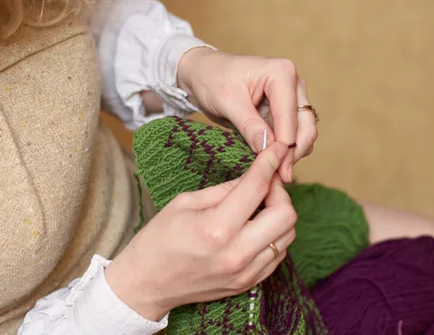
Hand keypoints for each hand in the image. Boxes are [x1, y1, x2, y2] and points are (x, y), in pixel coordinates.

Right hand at [105, 142, 296, 320]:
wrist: (146, 285)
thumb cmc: (159, 240)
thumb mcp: (185, 203)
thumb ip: (224, 188)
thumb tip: (254, 173)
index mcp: (215, 228)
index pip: (256, 187)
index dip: (270, 162)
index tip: (276, 148)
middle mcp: (236, 253)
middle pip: (286, 215)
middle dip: (280, 191)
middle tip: (265, 183)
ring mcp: (245, 272)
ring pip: (288, 236)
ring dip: (280, 214)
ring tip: (260, 205)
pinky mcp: (248, 283)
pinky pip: (279, 255)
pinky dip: (275, 236)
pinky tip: (257, 227)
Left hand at [177, 48, 318, 182]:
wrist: (203, 74)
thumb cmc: (212, 79)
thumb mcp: (227, 102)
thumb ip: (249, 125)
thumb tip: (268, 149)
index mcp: (282, 73)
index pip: (290, 117)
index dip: (286, 147)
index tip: (279, 171)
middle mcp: (293, 83)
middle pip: (306, 125)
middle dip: (294, 151)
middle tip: (280, 175)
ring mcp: (292, 97)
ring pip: (304, 132)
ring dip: (292, 152)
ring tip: (273, 169)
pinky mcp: (285, 110)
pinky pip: (293, 134)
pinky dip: (286, 149)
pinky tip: (271, 160)